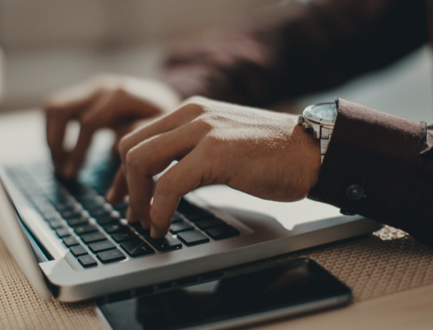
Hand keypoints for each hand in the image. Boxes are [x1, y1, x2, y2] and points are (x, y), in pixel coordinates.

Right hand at [44, 74, 179, 177]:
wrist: (168, 100)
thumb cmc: (167, 124)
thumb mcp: (160, 140)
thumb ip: (138, 156)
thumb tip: (113, 187)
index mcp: (122, 96)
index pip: (89, 123)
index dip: (78, 152)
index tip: (71, 176)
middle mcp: (104, 87)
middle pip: (63, 110)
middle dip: (57, 144)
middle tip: (62, 172)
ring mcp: (93, 87)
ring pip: (54, 106)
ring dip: (51, 136)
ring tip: (59, 164)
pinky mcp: (86, 92)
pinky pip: (56, 107)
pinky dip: (53, 129)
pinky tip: (64, 152)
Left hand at [106, 97, 320, 237]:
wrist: (313, 151)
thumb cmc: (272, 154)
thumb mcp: (222, 143)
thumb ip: (191, 151)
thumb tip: (162, 180)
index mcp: (190, 111)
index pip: (137, 136)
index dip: (122, 171)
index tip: (120, 196)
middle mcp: (191, 114)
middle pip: (130, 146)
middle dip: (124, 185)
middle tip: (131, 214)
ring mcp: (202, 131)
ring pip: (140, 161)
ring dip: (137, 199)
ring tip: (146, 223)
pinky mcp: (215, 153)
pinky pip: (168, 184)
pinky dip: (158, 210)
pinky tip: (162, 226)